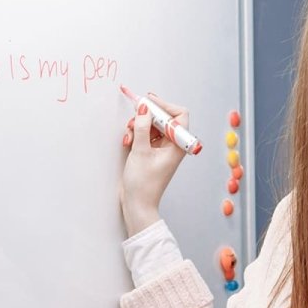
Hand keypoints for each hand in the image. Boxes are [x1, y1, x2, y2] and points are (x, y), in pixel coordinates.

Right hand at [118, 95, 190, 235]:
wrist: (137, 204)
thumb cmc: (143, 184)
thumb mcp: (140, 151)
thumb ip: (141, 126)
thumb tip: (143, 107)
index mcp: (178, 145)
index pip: (179, 115)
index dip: (163, 106)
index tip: (147, 103)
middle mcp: (173, 145)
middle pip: (163, 118)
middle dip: (146, 117)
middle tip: (134, 118)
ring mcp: (162, 149)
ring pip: (152, 126)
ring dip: (138, 127)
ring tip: (129, 137)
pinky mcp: (152, 152)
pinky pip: (146, 135)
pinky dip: (136, 135)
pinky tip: (128, 142)